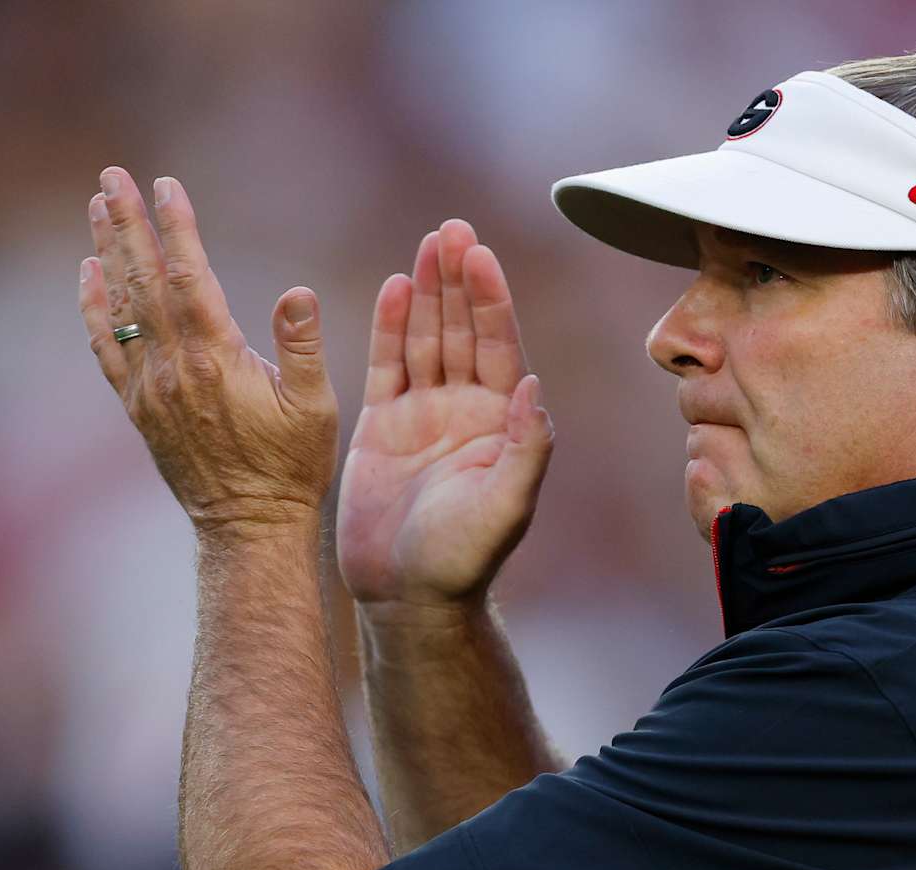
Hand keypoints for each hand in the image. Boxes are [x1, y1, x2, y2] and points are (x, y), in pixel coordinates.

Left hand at [77, 167, 337, 535]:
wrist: (248, 527)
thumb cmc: (291, 468)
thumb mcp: (315, 408)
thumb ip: (304, 347)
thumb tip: (298, 292)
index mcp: (217, 358)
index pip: (190, 275)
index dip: (176, 226)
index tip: (165, 184)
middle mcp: (174, 367)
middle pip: (144, 280)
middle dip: (127, 223)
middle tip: (111, 176)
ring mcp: (150, 388)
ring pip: (121, 306)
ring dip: (108, 251)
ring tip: (97, 205)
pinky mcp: (138, 407)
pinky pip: (106, 348)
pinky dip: (94, 307)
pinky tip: (88, 273)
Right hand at [336, 220, 551, 609]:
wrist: (408, 596)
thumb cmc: (462, 560)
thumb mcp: (505, 507)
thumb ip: (525, 447)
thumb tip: (532, 383)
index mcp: (500, 423)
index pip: (498, 347)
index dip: (490, 301)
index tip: (481, 255)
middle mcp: (466, 410)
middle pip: (463, 330)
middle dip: (460, 280)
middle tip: (454, 228)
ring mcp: (424, 414)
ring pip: (427, 338)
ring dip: (430, 291)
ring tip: (430, 241)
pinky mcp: (383, 425)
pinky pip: (387, 364)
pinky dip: (391, 326)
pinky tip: (395, 286)